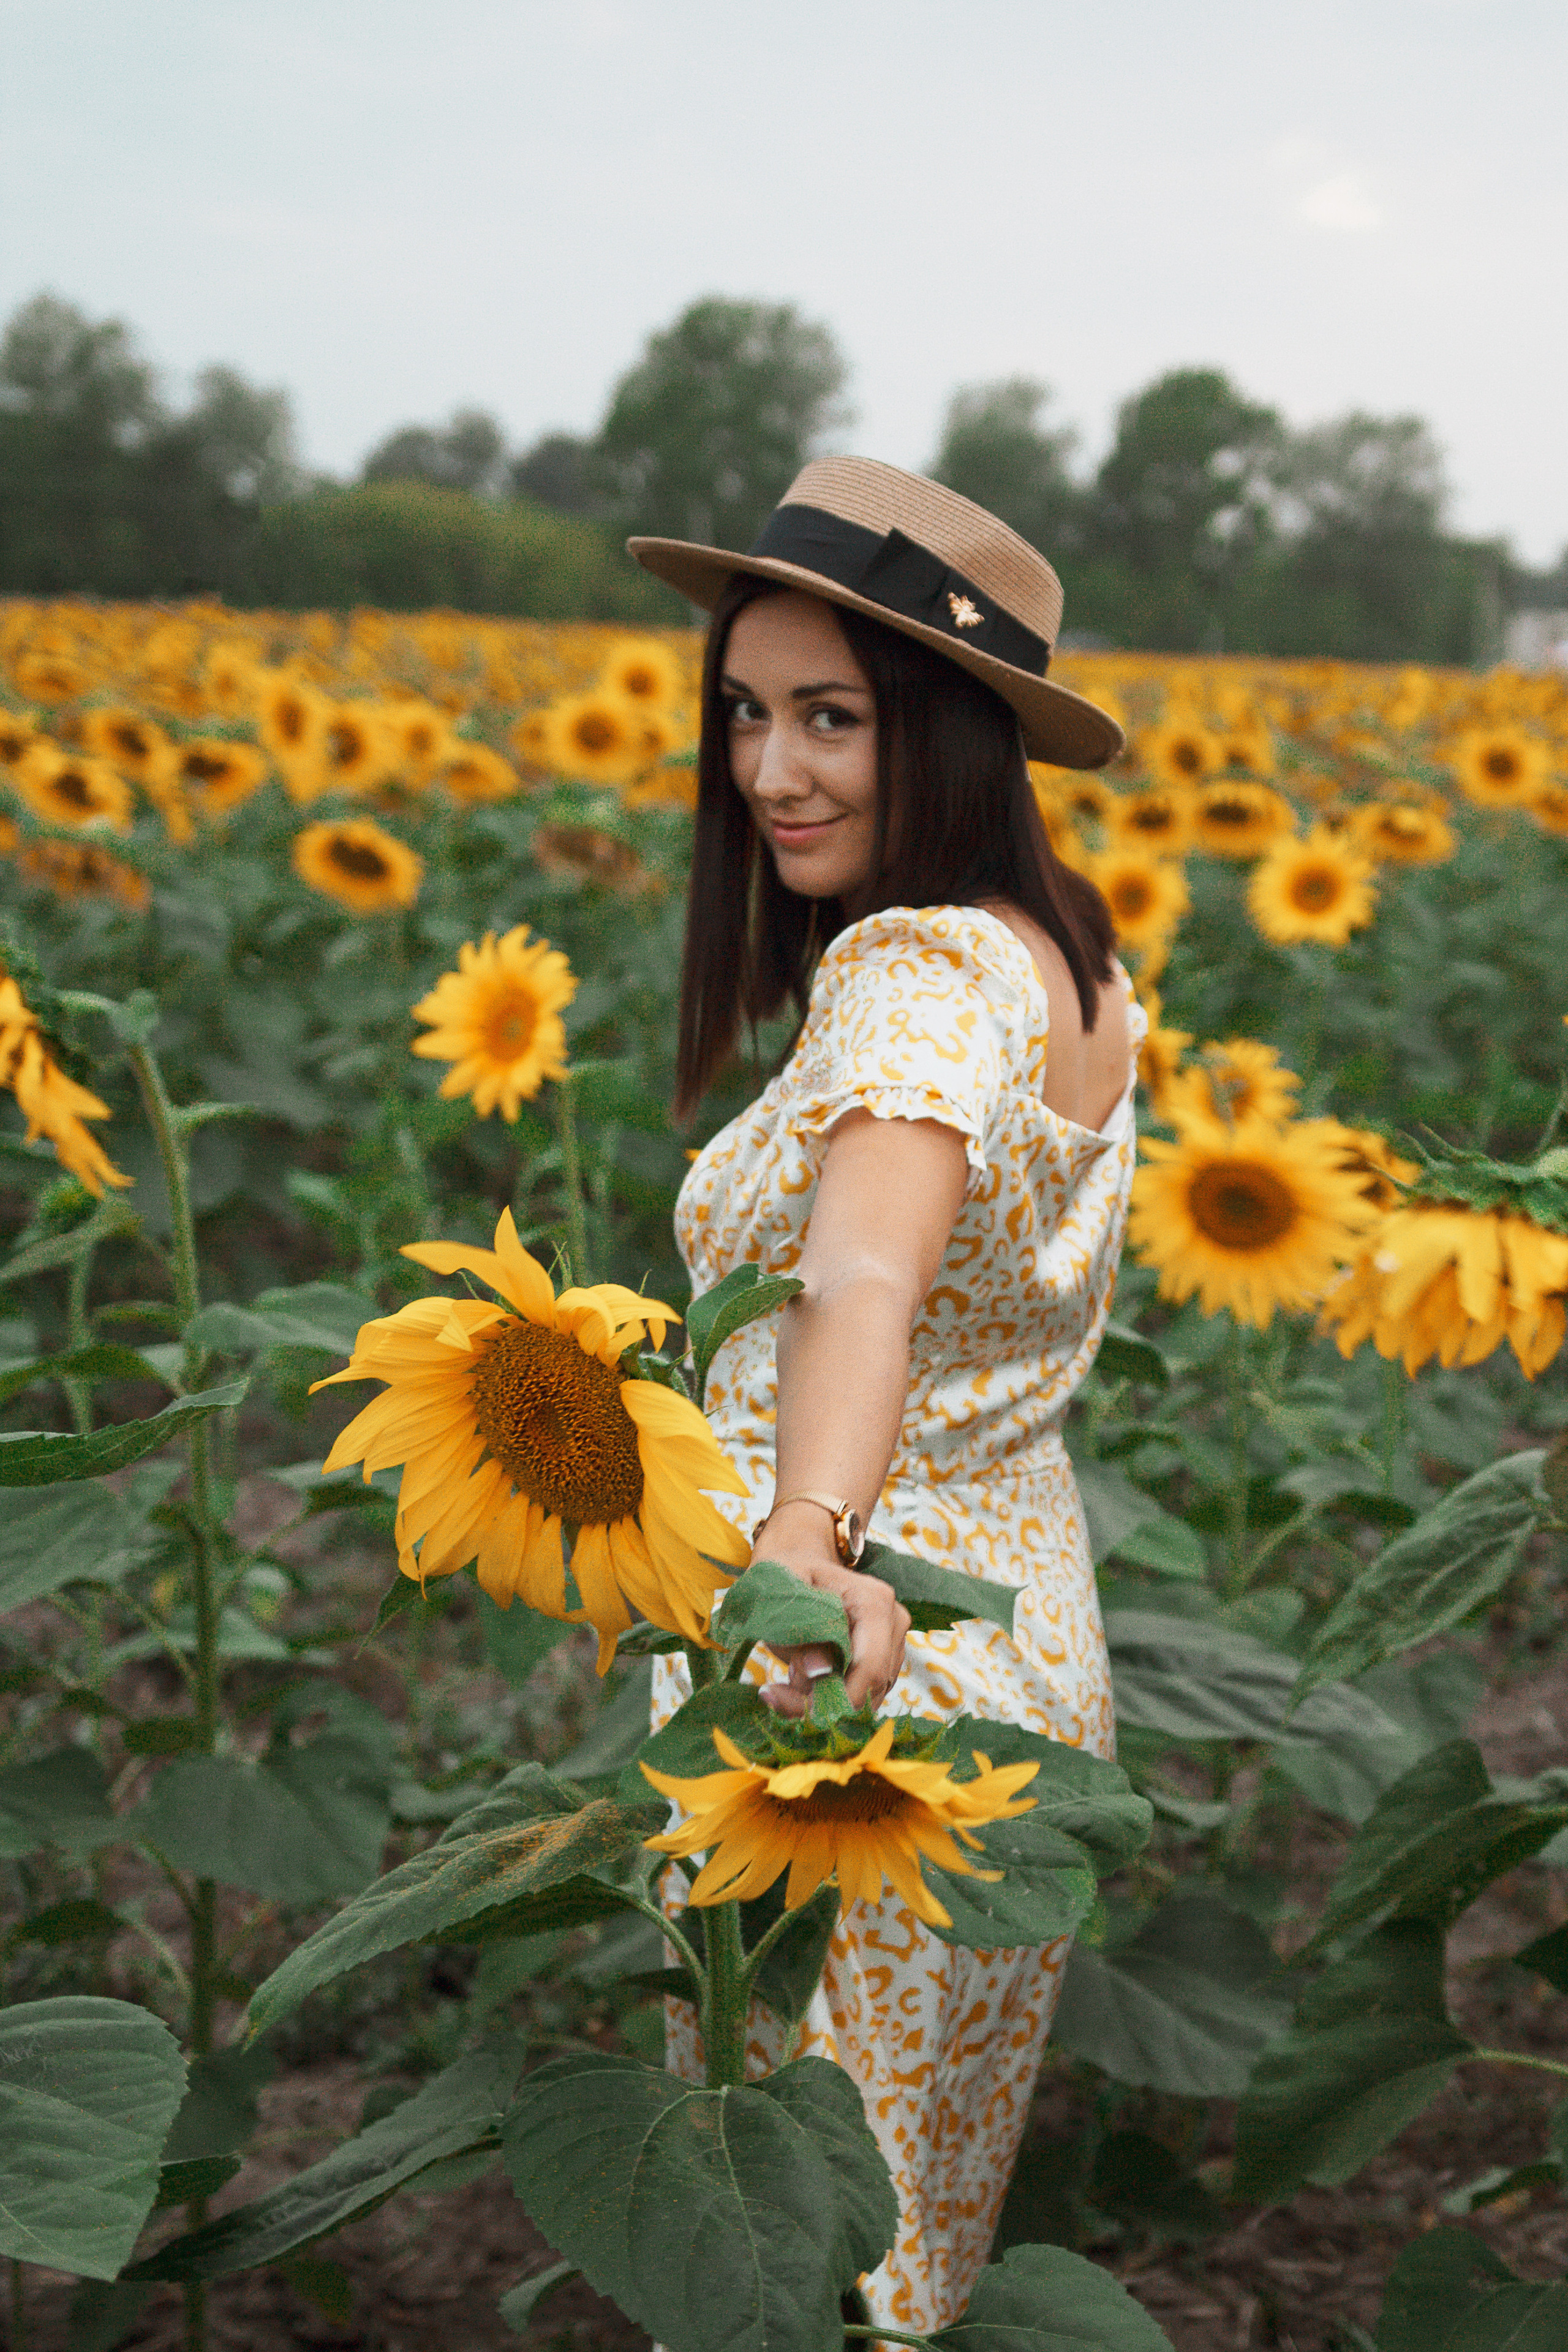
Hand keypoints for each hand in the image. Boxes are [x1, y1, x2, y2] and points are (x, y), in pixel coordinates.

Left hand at [749, 1516, 909, 1718]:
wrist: (799, 1561)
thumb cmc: (788, 1576)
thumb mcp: (781, 1597)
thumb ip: (799, 1632)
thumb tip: (818, 1671)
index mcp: (874, 1601)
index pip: (869, 1668)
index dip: (833, 1698)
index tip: (783, 1700)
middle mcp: (894, 1622)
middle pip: (869, 1688)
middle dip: (823, 1704)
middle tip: (776, 1694)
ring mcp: (894, 1642)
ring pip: (867, 1697)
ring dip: (824, 1702)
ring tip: (788, 1679)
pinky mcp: (886, 1659)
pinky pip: (863, 1694)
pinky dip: (831, 1698)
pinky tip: (803, 1681)